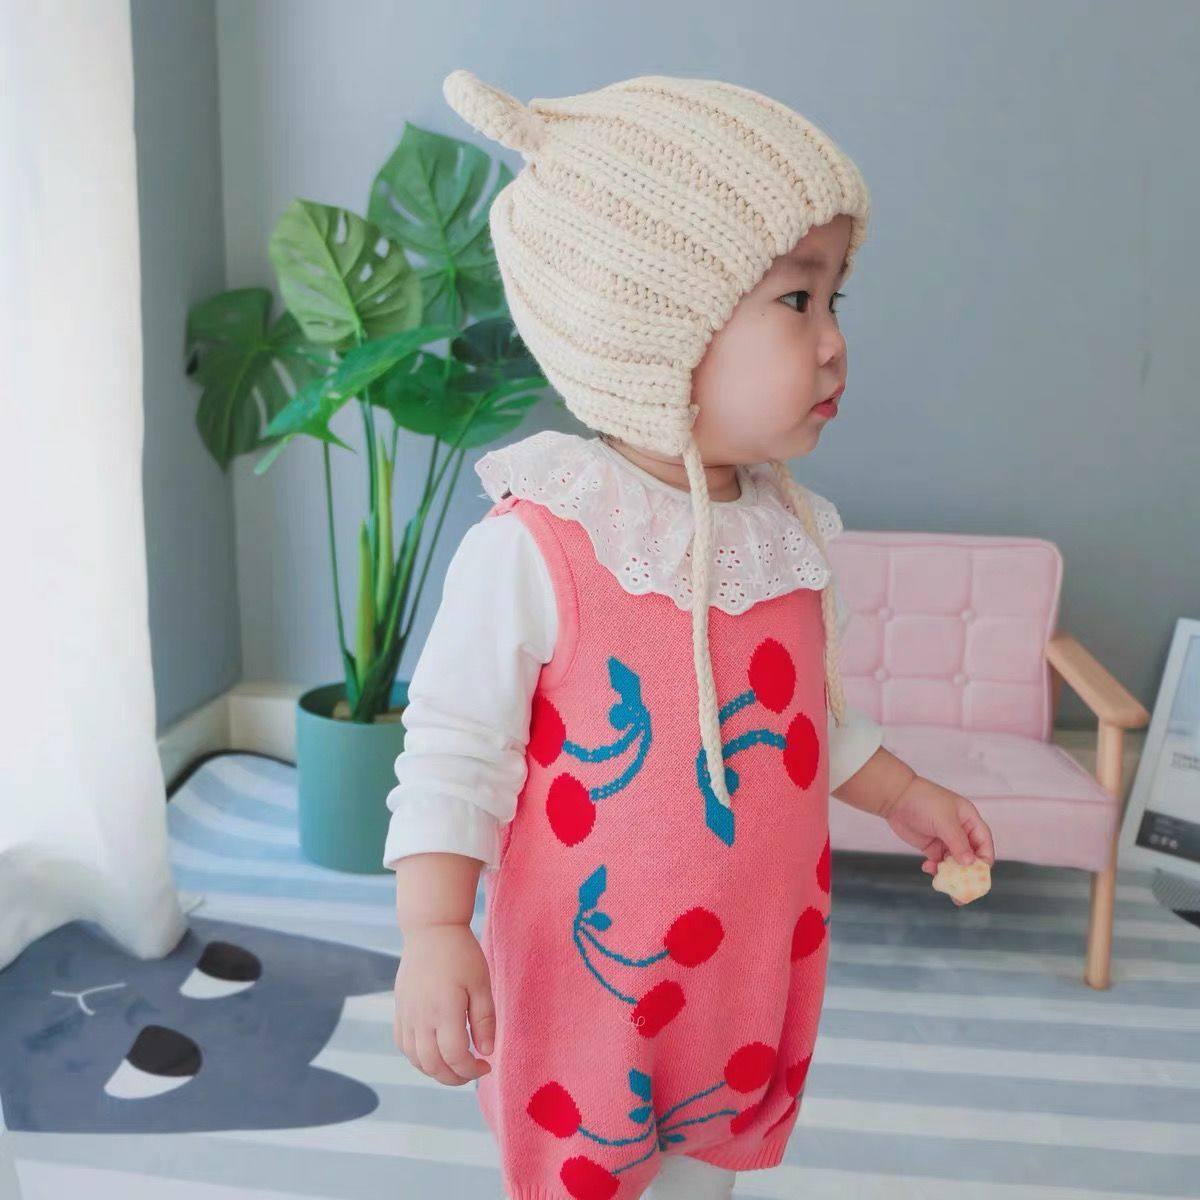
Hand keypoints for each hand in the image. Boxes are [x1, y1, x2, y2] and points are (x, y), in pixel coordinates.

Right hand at [393, 923, 495, 1084]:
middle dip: (454, 1077)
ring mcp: (407, 1014)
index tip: (486, 1065)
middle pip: (433, 1065)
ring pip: (415, 1059)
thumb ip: (484, 1020)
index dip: (472, 1070)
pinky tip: (433, 1052)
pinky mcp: (399, 1009)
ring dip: (435, 1071)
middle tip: (472, 1072)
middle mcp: (421, 1018)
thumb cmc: (461, 953)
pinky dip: (417, 1057)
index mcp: (445, 1011)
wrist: (431, 930)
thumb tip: (487, 1052)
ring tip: (455, 1065)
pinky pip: (403, 1044)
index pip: (455, 1057)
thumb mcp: (481, 983)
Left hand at [882, 776, 995, 904]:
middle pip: (971, 857)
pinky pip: (939, 863)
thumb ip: (958, 842)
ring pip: (955, 863)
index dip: (984, 859)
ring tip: (944, 885)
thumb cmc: (924, 801)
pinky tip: (927, 867)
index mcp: (969, 820)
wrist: (896, 797)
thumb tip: (970, 863)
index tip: (979, 875)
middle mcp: (960, 832)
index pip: (984, 843)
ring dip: (951, 875)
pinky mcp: (931, 847)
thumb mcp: (944, 821)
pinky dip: (936, 869)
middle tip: (965, 892)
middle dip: (968, 874)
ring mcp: (945, 840)